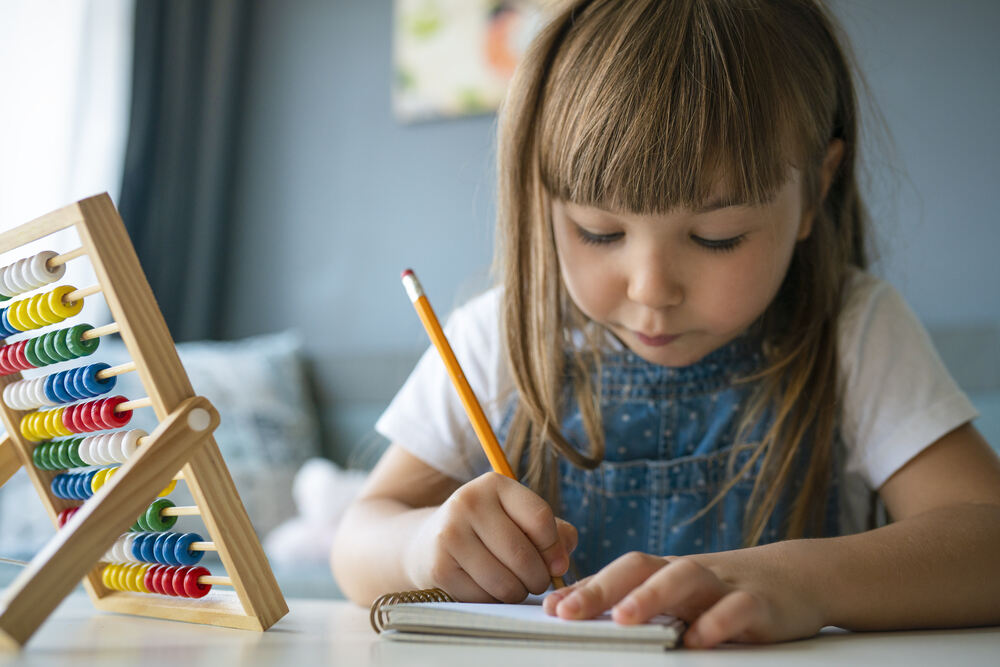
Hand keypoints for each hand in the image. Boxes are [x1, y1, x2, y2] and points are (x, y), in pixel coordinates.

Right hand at [404, 472, 576, 601]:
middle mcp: (468, 502)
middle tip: (536, 582)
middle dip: (538, 578)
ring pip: (506, 582)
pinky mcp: (439, 567)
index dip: (555, 548)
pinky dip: (493, 601)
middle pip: (523, 555)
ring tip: (514, 586)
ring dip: (518, 593)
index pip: (540, 518)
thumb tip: (561, 559)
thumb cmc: (487, 532)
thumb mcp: (517, 519)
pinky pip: (484, 598)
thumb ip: (552, 532)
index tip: (556, 563)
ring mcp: (450, 534)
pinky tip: (488, 588)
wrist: (426, 543)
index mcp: (494, 484)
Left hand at [542, 551, 824, 647]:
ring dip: (652, 596)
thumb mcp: (679, 593)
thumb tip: (570, 608)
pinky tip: (698, 640)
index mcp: (664, 571)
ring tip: (625, 619)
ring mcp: (724, 584)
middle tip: (569, 611)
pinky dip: (718, 622)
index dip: (584, 586)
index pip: (618, 571)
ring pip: (685, 578)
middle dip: (602, 588)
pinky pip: (738, 608)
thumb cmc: (724, 591)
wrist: (797, 577)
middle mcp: (688, 572)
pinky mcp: (760, 602)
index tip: (549, 608)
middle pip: (641, 566)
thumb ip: (634, 600)